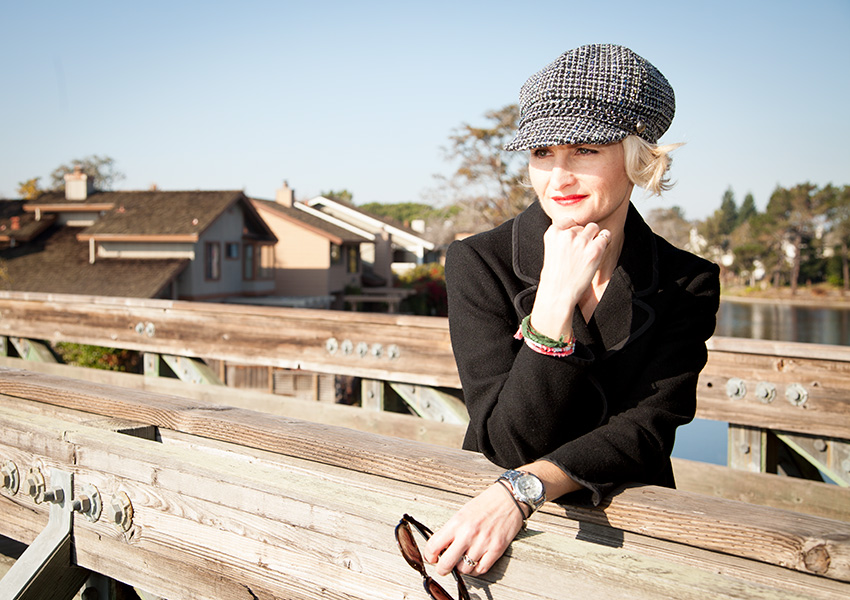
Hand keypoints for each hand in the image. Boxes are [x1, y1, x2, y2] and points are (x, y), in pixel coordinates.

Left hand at [423, 482, 524, 576]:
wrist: (508, 498)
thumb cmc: (485, 504)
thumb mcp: (462, 513)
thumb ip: (451, 530)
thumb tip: (441, 548)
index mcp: (456, 522)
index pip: (434, 546)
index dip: (429, 556)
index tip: (432, 557)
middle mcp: (468, 534)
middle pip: (446, 563)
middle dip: (442, 569)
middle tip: (443, 567)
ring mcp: (482, 543)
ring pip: (464, 569)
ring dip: (461, 568)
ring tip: (463, 560)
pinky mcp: (496, 549)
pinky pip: (481, 569)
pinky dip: (476, 569)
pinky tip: (475, 562)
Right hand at [532, 219, 610, 338]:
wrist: (558, 294)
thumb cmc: (554, 275)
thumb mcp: (550, 249)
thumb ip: (561, 237)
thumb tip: (578, 227)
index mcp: (553, 232)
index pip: (569, 221)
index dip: (573, 231)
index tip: (571, 243)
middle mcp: (567, 233)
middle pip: (583, 225)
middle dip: (583, 236)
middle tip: (580, 253)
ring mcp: (581, 241)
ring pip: (594, 228)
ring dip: (594, 238)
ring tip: (588, 253)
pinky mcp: (595, 250)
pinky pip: (605, 236)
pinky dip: (604, 243)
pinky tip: (596, 254)